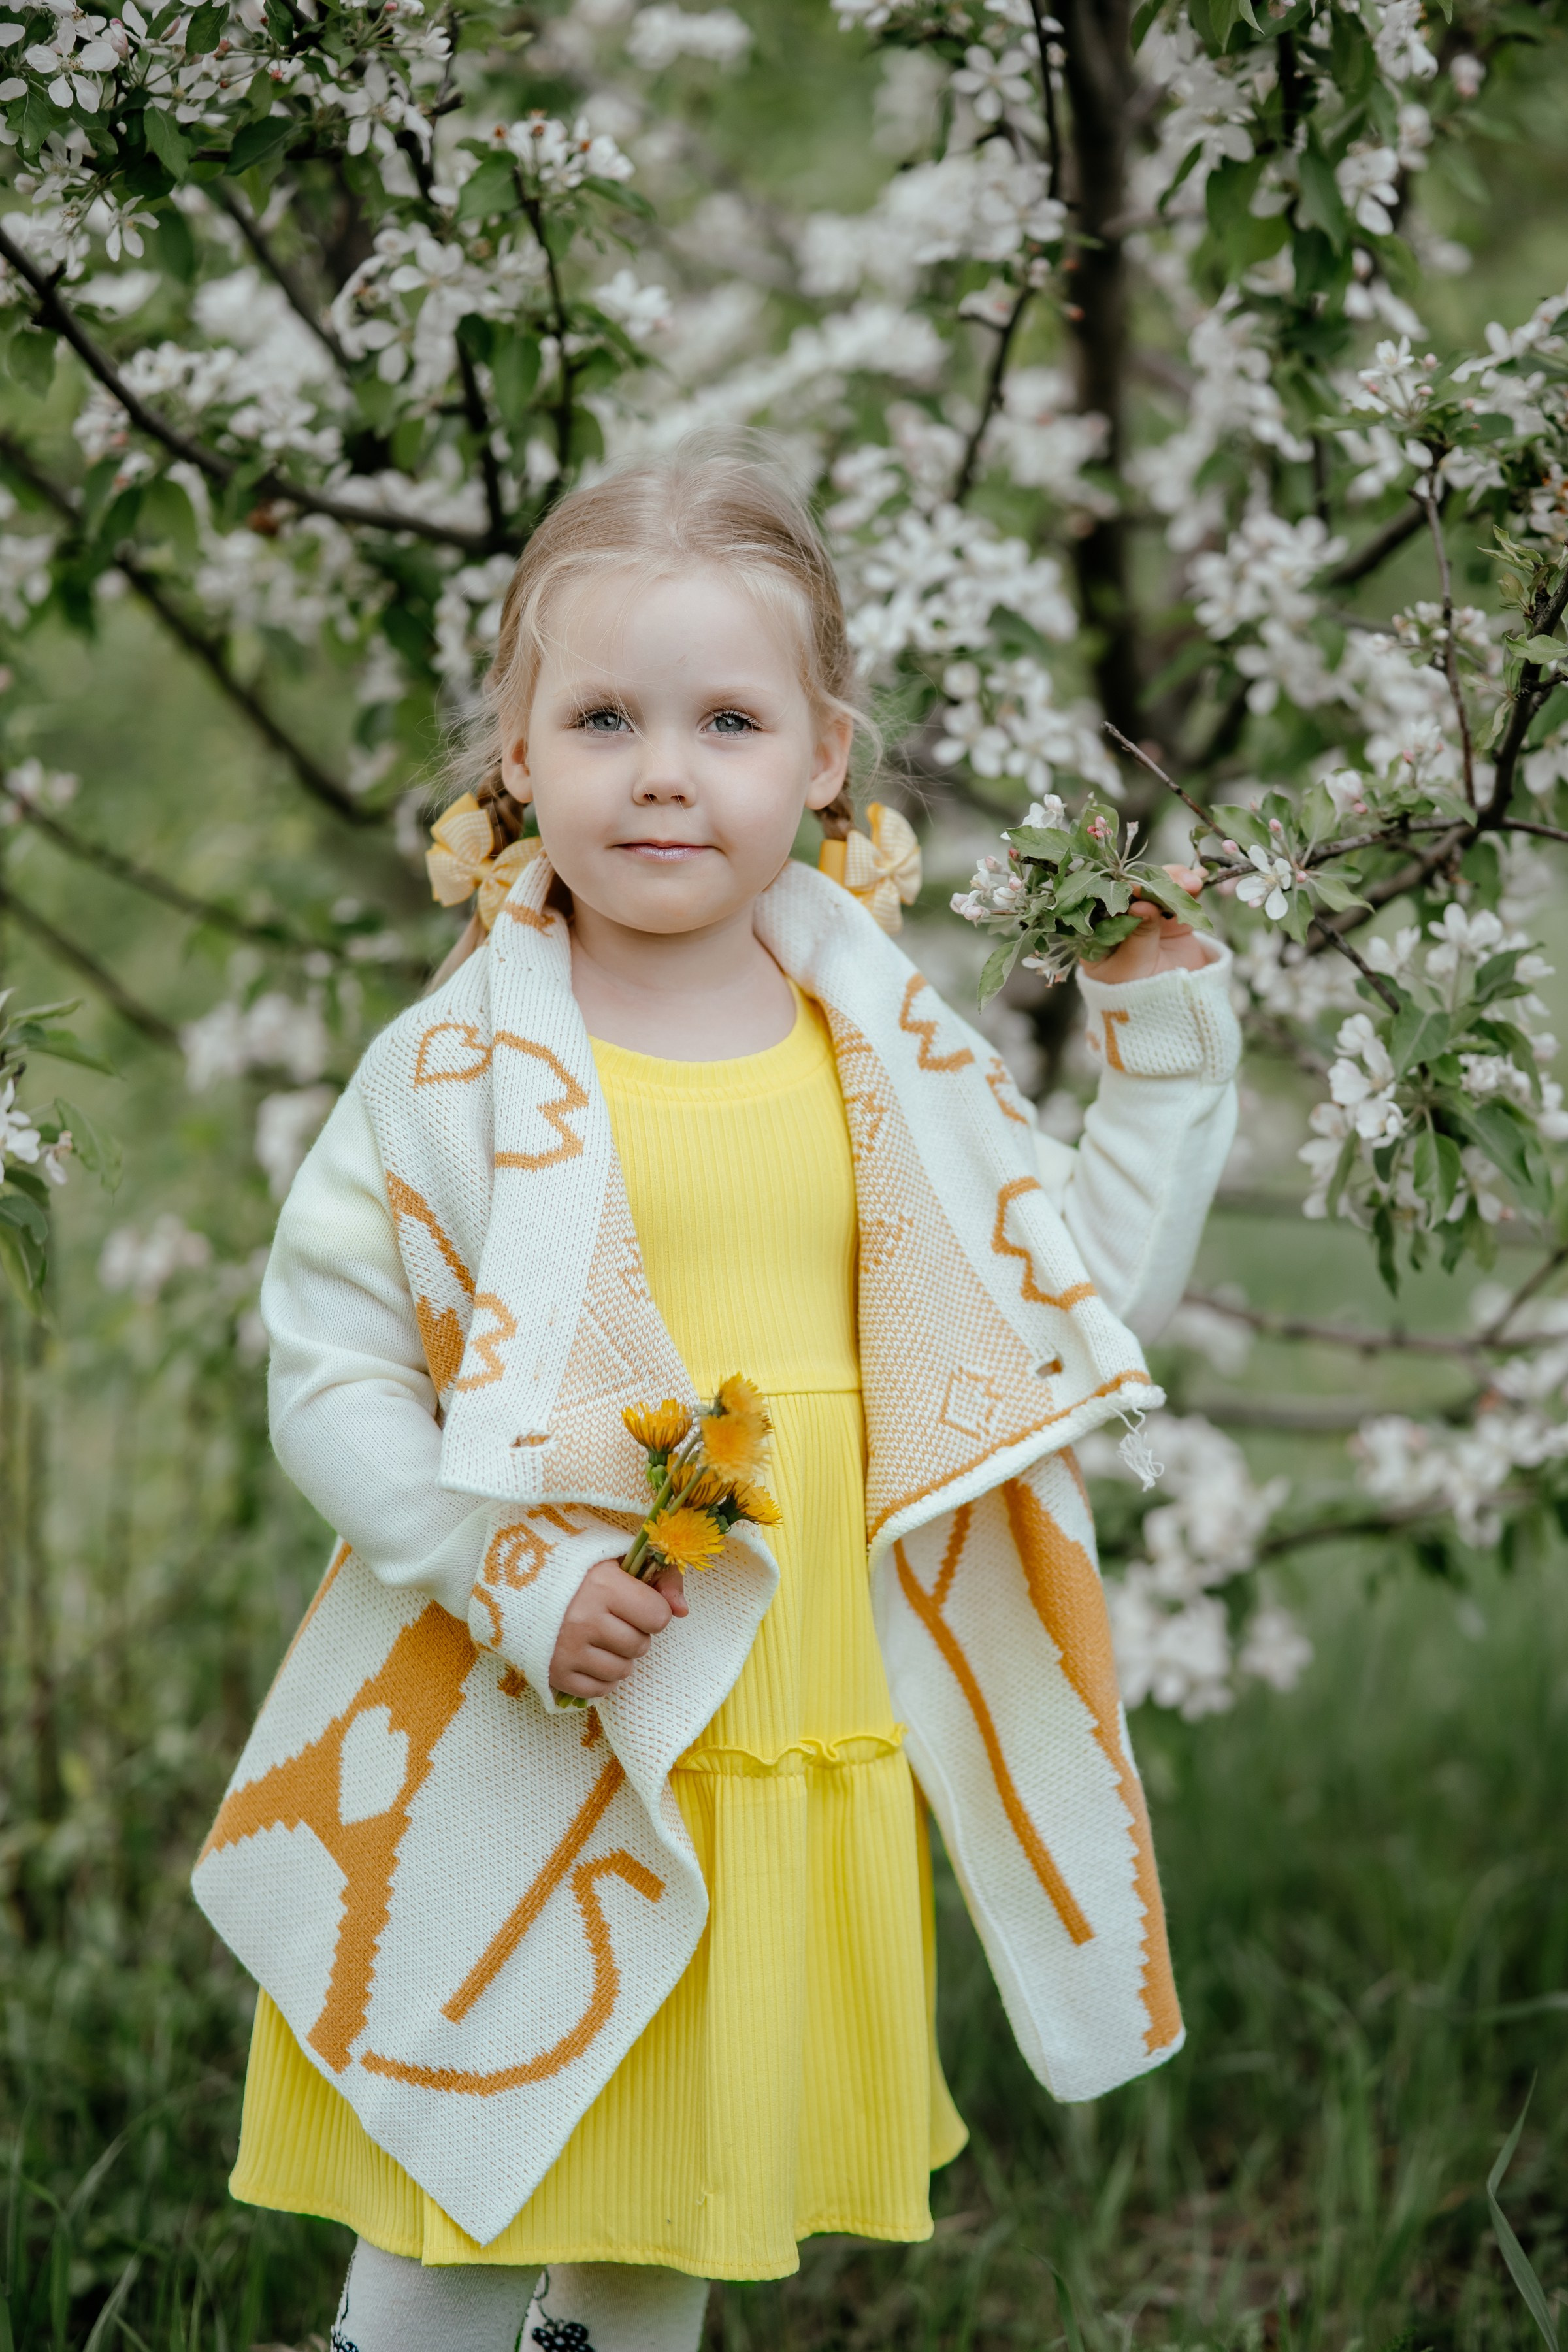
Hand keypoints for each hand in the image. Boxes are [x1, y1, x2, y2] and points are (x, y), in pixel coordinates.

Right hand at [549, 1557, 687, 1699]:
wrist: (515, 1584)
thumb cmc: (574, 1568)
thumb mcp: (617, 1557)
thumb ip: (660, 1576)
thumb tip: (683, 1611)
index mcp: (603, 1585)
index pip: (658, 1617)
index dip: (652, 1610)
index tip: (634, 1602)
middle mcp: (585, 1620)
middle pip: (641, 1646)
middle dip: (634, 1633)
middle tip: (613, 1618)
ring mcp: (568, 1650)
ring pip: (623, 1671)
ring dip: (619, 1657)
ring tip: (601, 1636)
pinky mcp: (555, 1673)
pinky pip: (599, 1691)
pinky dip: (600, 1677)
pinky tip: (590, 1656)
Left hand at [1086, 867, 1210, 984]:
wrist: (1168, 1013)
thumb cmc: (1137, 996)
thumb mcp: (1134, 967)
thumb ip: (1139, 935)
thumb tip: (1143, 904)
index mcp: (1097, 933)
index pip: (1106, 902)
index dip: (1123, 890)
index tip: (1139, 887)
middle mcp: (1120, 920)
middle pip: (1133, 889)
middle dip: (1154, 881)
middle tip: (1175, 881)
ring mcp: (1146, 918)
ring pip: (1157, 888)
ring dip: (1175, 881)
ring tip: (1192, 883)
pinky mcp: (1171, 920)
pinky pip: (1178, 898)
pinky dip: (1189, 887)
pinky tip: (1199, 879)